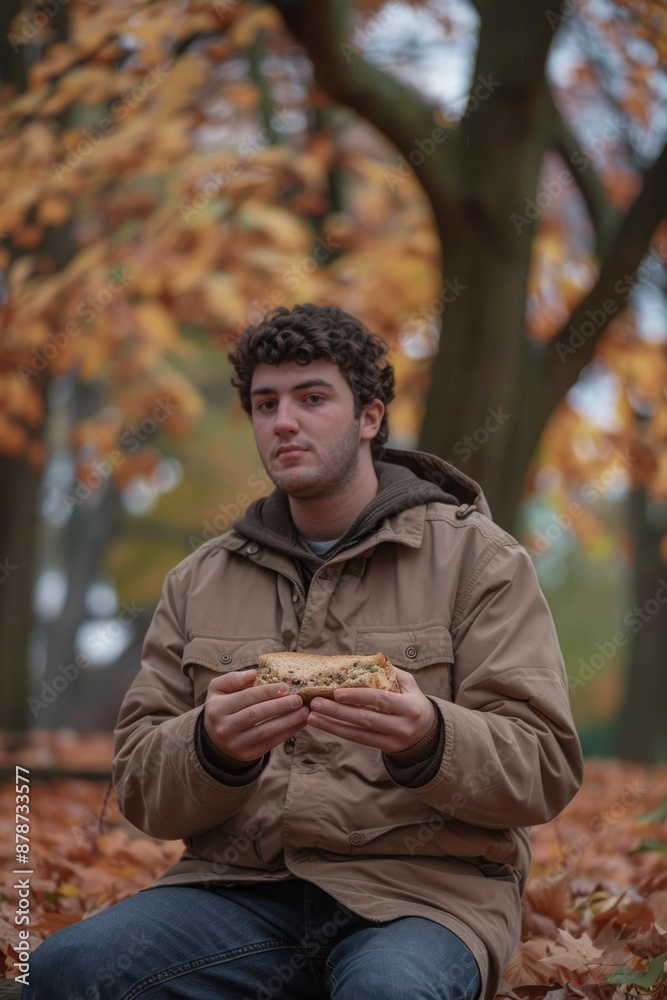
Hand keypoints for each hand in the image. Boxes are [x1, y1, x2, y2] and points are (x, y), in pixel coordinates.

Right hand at [204, 669, 308, 761]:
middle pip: (256, 714)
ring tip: (304, 713)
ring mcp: (235, 744)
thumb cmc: (222, 706)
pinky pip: (270, 743)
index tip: (285, 686)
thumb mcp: (219, 689)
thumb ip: (233, 679)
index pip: (246, 697)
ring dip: (288, 722)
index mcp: (217, 709)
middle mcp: (224, 728)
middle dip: (280, 706)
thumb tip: (253, 673)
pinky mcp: (247, 755)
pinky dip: (287, 733)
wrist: (215, 737)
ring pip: (265, 731)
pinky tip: (299, 724)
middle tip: (298, 700)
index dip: (267, 691)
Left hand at [306, 666, 435, 753]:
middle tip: (316, 703)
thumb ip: (387, 672)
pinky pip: (358, 740)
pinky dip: (339, 731)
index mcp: (410, 707)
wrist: (427, 732)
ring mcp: (393, 741)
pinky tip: (324, 724)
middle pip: (365, 719)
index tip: (336, 692)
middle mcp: (402, 726)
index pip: (380, 700)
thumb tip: (360, 663)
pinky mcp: (384, 749)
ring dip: (332, 725)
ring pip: (358, 733)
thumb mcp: (408, 683)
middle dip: (338, 711)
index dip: (358, 696)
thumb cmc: (412, 700)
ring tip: (312, 716)